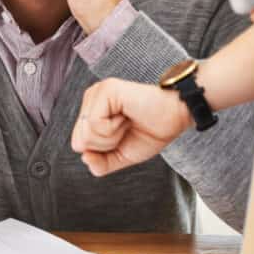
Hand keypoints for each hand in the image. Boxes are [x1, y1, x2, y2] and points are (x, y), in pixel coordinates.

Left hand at [71, 78, 190, 175]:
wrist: (175, 117)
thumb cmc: (151, 131)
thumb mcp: (121, 155)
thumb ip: (100, 163)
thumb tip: (85, 158)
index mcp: (91, 111)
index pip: (78, 144)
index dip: (103, 150)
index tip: (122, 136)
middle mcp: (91, 98)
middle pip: (79, 141)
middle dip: (106, 145)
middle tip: (125, 129)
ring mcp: (97, 92)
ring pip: (86, 133)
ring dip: (111, 136)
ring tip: (127, 121)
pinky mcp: (105, 90)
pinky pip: (95, 124)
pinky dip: (114, 128)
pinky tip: (126, 116)